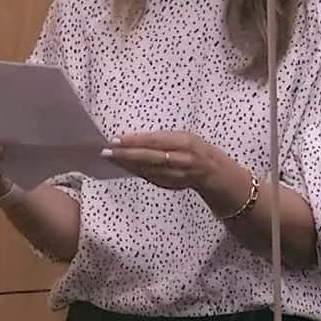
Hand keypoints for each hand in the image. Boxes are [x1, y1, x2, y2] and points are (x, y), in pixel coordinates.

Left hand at [101, 131, 224, 191]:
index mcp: (184, 143)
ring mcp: (175, 176)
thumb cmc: (195, 148)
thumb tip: (134, 140)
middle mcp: (181, 160)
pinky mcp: (170, 185)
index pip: (155, 141)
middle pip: (149, 158)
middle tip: (107, 151)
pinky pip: (150, 177)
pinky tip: (124, 167)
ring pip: (147, 170)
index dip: (135, 141)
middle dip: (126, 155)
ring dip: (127, 164)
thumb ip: (162, 138)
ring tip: (111, 158)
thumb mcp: (183, 135)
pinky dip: (136, 172)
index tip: (117, 139)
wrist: (213, 171)